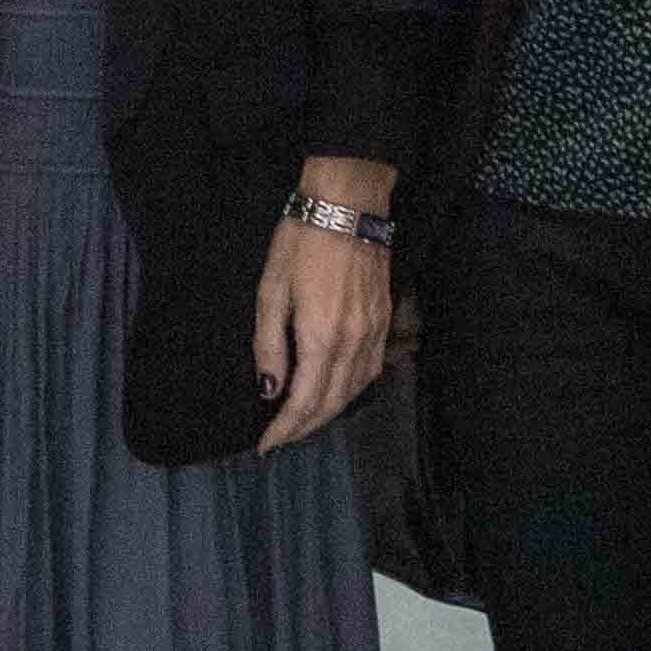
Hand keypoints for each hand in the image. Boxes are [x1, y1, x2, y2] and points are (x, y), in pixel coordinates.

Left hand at [257, 156, 396, 453]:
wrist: (347, 205)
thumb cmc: (301, 241)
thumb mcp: (271, 290)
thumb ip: (269, 344)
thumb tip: (268, 389)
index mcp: (321, 336)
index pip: (303, 401)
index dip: (284, 428)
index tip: (266, 445)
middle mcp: (353, 341)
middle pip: (331, 403)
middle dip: (304, 427)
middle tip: (280, 439)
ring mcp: (374, 331)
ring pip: (354, 390)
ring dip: (329, 412)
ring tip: (304, 421)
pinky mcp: (384, 319)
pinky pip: (371, 370)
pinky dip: (353, 390)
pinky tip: (338, 391)